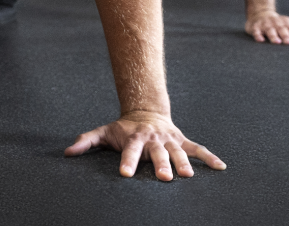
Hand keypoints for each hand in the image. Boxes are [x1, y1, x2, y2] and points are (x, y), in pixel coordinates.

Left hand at [64, 111, 225, 180]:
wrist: (145, 112)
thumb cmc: (123, 128)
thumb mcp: (103, 132)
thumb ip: (86, 141)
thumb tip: (67, 152)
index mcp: (134, 137)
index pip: (129, 150)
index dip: (127, 161)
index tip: (124, 173)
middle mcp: (152, 138)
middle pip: (156, 152)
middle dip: (159, 164)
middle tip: (163, 178)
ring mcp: (169, 139)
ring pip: (177, 151)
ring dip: (182, 163)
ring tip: (187, 176)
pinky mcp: (182, 140)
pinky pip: (197, 148)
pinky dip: (209, 157)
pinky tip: (221, 167)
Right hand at [245, 9, 288, 43]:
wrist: (260, 14)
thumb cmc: (279, 23)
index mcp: (286, 22)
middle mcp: (275, 23)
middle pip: (281, 29)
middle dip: (285, 35)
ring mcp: (265, 25)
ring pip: (269, 30)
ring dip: (273, 36)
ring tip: (277, 41)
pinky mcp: (255, 27)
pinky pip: (256, 31)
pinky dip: (258, 35)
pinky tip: (261, 40)